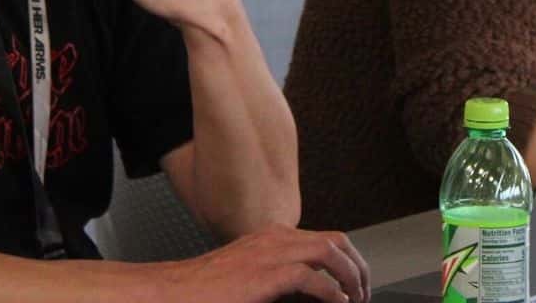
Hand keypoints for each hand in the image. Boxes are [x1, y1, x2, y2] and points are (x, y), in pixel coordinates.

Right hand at [152, 224, 370, 302]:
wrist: (172, 292)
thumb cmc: (205, 290)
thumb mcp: (250, 279)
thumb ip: (279, 281)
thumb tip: (309, 295)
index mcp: (273, 238)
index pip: (324, 239)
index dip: (347, 260)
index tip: (354, 285)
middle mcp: (276, 238)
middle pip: (335, 240)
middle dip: (358, 265)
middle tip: (364, 292)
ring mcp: (271, 253)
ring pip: (330, 251)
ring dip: (351, 275)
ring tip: (357, 298)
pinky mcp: (266, 275)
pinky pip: (312, 277)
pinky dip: (331, 291)